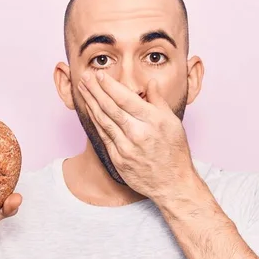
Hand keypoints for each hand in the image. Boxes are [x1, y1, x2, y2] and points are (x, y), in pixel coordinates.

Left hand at [77, 71, 199, 200]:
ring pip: (103, 120)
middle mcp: (138, 133)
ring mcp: (126, 148)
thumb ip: (158, 101)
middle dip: (95, 90)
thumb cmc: (175, 152)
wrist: (172, 184)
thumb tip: (150, 82)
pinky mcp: (118, 159)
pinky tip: (90, 109)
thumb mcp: (173, 123)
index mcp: (153, 121)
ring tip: (83, 89)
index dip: (110, 86)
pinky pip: (104, 136)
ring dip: (91, 102)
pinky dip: (95, 120)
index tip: (100, 74)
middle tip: (85, 76)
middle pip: (110, 107)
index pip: (126, 99)